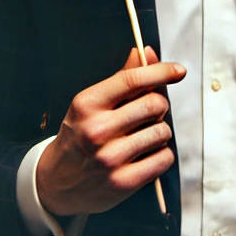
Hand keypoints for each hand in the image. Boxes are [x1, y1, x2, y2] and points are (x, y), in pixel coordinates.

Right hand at [36, 47, 184, 216]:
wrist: (56, 182)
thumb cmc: (79, 136)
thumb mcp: (91, 104)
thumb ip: (121, 79)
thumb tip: (145, 52)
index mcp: (87, 104)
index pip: (132, 79)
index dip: (161, 71)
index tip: (178, 70)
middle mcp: (96, 130)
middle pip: (154, 104)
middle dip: (159, 106)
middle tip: (150, 114)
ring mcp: (109, 158)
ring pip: (162, 132)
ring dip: (160, 132)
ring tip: (144, 137)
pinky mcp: (122, 182)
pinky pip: (164, 158)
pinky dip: (162, 155)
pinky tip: (147, 155)